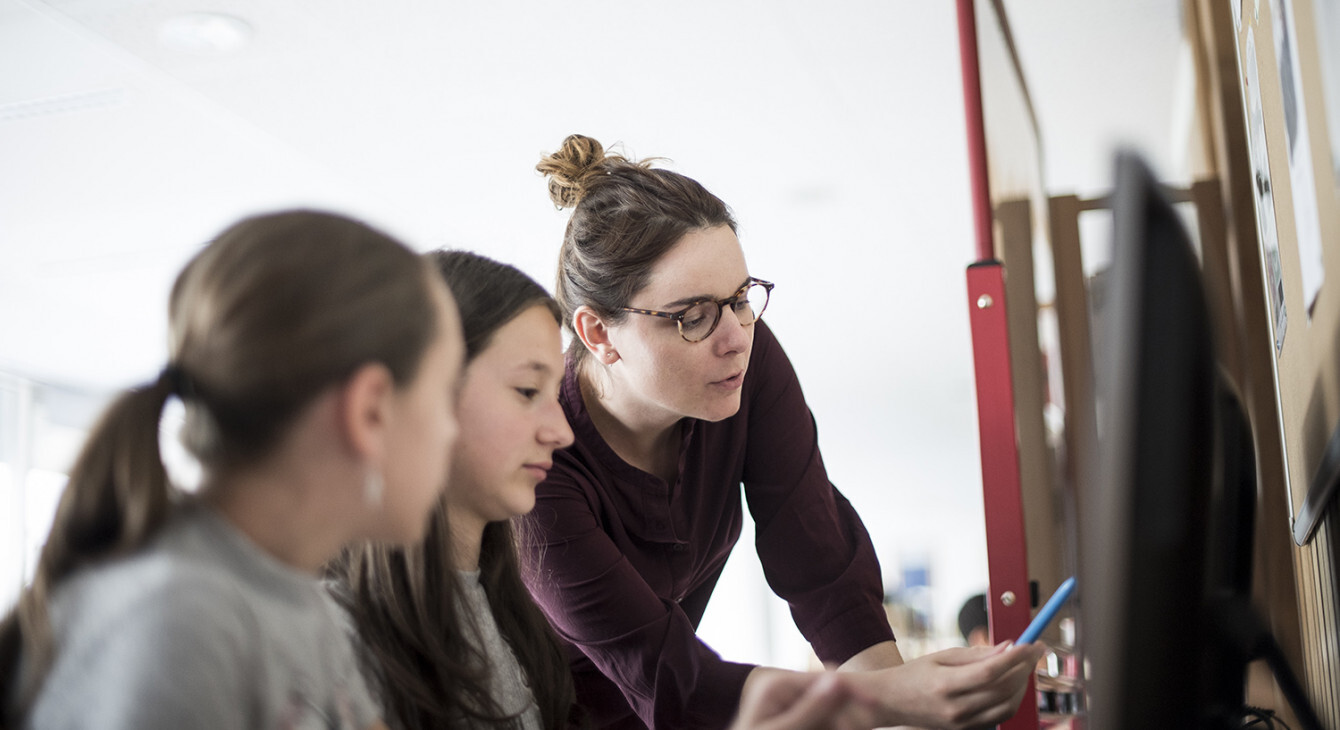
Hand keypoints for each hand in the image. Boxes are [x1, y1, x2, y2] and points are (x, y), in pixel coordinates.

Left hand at [731, 671, 880, 729]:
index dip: (851, 691)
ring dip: (844, 720)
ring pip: (828, 710)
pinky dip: (833, 724)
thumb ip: (812, 708)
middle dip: (849, 710)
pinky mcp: (795, 719)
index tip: (875, 705)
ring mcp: (789, 705)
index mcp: (778, 684)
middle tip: (870, 723)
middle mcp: (784, 690)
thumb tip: (839, 680)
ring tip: (863, 725)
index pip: (823, 679)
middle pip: (829, 694)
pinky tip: (848, 726)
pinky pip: (821, 720)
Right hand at [859, 641, 1046, 728]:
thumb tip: (1008, 647)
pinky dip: (1012, 699)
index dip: (1015, 657)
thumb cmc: (914, 675)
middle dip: (1025, 668)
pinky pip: (999, 716)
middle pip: (1003, 689)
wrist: (891, 703)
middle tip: (1034, 651)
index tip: (1030, 643)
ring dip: (1023, 685)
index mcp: (945, 685)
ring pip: (1007, 706)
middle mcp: (955, 708)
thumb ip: (975, 654)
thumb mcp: (940, 656)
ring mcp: (962, 723)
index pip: (990, 671)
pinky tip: (1012, 683)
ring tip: (1025, 666)